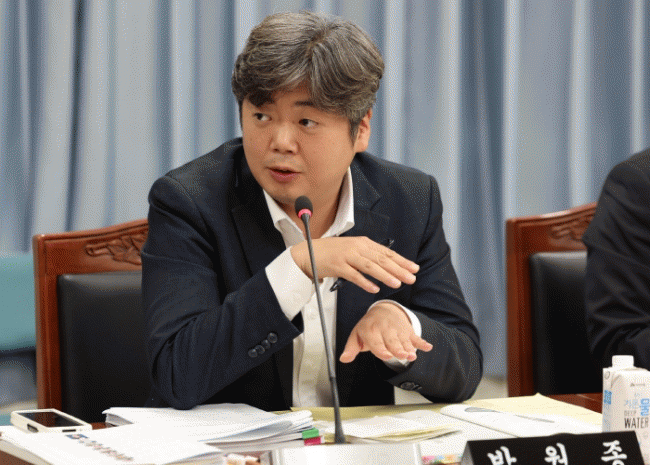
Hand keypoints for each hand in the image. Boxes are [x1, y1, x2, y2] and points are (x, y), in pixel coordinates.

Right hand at [290, 236, 418, 292]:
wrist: (308, 253)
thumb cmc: (331, 252)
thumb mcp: (352, 249)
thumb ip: (368, 254)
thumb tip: (386, 263)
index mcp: (363, 242)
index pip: (386, 252)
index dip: (401, 260)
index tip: (414, 268)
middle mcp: (357, 247)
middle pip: (381, 259)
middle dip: (399, 269)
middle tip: (411, 278)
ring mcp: (347, 256)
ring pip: (370, 267)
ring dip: (385, 276)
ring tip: (397, 284)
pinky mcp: (337, 266)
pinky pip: (354, 276)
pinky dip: (364, 282)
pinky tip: (374, 289)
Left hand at [339, 302, 432, 362]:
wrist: (383, 308)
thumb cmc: (368, 326)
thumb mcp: (356, 335)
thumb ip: (351, 348)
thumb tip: (343, 359)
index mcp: (370, 331)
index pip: (376, 342)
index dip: (381, 349)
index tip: (387, 355)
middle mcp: (385, 329)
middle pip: (392, 342)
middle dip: (398, 349)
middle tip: (403, 356)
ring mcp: (397, 329)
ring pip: (404, 341)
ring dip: (410, 348)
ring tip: (413, 355)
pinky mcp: (407, 330)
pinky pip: (415, 336)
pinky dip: (422, 342)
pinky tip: (428, 347)